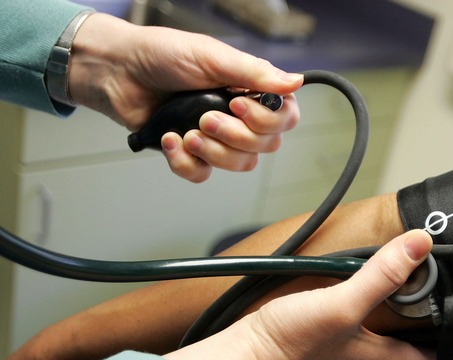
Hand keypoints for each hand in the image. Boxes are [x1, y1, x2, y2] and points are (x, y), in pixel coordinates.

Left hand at [69, 13, 302, 181]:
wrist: (117, 71)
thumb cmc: (163, 54)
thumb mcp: (212, 57)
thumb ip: (254, 73)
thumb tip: (296, 82)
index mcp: (251, 90)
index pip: (285, 119)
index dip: (267, 121)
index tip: (237, 104)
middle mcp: (240, 116)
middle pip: (266, 146)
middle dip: (235, 136)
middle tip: (206, 117)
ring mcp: (217, 137)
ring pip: (239, 164)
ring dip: (213, 151)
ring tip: (187, 131)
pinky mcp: (191, 153)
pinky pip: (203, 174)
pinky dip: (185, 161)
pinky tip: (170, 139)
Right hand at [165, 229, 438, 359]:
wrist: (244, 357)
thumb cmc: (288, 343)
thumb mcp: (342, 303)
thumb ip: (382, 275)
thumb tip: (419, 246)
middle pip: (416, 352)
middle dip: (429, 326)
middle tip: (435, 294)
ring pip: (390, 346)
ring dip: (400, 323)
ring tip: (403, 292)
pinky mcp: (330, 356)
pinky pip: (364, 340)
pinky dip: (372, 322)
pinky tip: (360, 301)